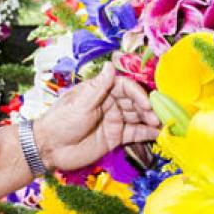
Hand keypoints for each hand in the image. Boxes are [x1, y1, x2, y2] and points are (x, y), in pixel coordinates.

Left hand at [34, 62, 159, 172]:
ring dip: (150, 120)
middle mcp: (109, 104)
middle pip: (134, 102)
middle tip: (158, 116)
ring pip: (137, 117)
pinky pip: (134, 133)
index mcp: (100, 91)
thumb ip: (98, 88)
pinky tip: (157, 134)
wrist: (50, 149)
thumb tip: (110, 65)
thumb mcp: (80, 104)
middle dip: (147, 108)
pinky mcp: (114, 138)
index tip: (146, 104)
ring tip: (163, 125)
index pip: (125, 87)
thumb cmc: (60, 122)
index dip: (137, 94)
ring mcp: (113, 121)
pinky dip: (146, 133)